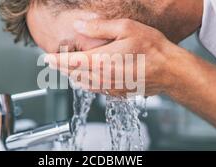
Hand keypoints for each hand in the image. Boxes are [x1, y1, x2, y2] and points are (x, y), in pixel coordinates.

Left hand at [45, 19, 183, 95]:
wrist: (169, 70)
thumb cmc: (151, 47)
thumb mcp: (126, 27)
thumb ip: (99, 27)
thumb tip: (78, 26)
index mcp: (101, 60)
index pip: (70, 62)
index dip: (56, 61)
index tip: (46, 58)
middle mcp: (102, 77)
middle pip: (73, 75)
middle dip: (62, 68)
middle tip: (55, 60)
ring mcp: (109, 87)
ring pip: (82, 84)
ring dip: (73, 76)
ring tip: (68, 67)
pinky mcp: (116, 93)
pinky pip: (94, 89)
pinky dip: (86, 82)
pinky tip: (87, 76)